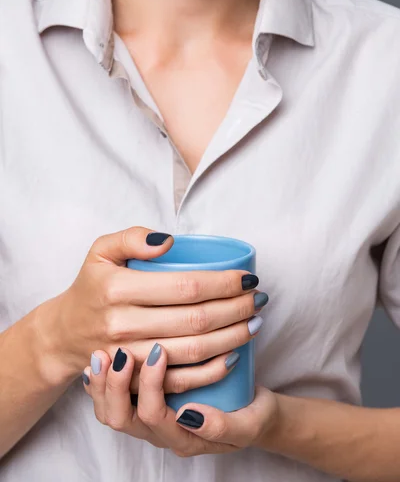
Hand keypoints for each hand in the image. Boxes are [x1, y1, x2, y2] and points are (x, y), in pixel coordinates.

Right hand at [49, 226, 267, 391]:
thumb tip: (169, 240)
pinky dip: (213, 371)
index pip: (185, 286)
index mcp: (117, 289)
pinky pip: (181, 381)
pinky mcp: (136, 381)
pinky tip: (234, 355)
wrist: (66, 334)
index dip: (224, 283)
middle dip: (237, 309)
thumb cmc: (93, 287)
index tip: (247, 278)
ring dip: (233, 338)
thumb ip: (132, 237)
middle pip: (196, 320)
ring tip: (255, 322)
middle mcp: (123, 325)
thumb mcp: (101, 251)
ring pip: (194, 351)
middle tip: (258, 299)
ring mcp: (130, 358)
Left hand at [83, 344, 277, 455]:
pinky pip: (113, 400)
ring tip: (102, 354)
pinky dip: (101, 382)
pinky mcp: (145, 403)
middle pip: (121, 418)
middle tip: (120, 353)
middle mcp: (160, 432)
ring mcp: (149, 419)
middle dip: (115, 384)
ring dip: (103, 383)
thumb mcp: (248, 425)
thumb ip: (222, 426)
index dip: (151, 383)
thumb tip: (190, 415)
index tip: (160, 350)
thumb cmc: (252, 416)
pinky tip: (100, 360)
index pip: (154, 415)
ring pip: (111, 411)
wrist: (255, 413)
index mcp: (182, 438)